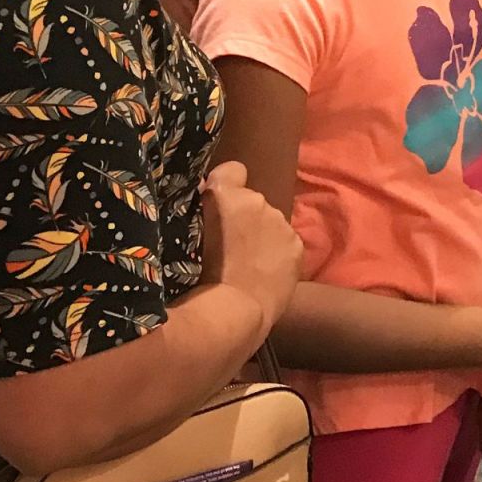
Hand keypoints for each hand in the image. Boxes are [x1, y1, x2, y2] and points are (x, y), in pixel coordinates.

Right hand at [200, 162, 303, 329]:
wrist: (234, 310)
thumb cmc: (197, 276)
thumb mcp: (185, 237)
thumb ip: (199, 211)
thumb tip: (205, 196)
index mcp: (224, 195)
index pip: (231, 170)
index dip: (225, 184)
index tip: (218, 203)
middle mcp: (257, 200)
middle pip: (250, 202)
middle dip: (242, 217)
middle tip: (230, 245)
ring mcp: (280, 222)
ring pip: (269, 222)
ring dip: (260, 235)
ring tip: (248, 263)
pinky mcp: (297, 244)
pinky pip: (285, 242)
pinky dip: (277, 252)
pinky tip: (265, 273)